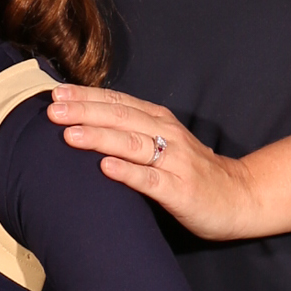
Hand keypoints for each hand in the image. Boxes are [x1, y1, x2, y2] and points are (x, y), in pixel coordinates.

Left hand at [44, 86, 265, 240]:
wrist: (239, 197)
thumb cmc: (192, 172)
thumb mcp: (163, 143)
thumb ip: (131, 132)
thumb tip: (84, 124)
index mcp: (159, 121)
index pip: (118, 102)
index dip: (86, 97)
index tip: (55, 94)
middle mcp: (167, 135)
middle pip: (120, 118)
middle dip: (84, 112)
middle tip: (52, 111)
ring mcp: (175, 162)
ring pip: (132, 144)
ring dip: (100, 137)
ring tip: (69, 134)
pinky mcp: (181, 190)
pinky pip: (151, 180)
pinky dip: (128, 173)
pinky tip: (106, 168)